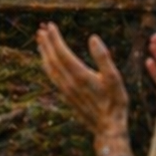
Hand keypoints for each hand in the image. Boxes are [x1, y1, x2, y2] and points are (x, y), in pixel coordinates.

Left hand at [36, 22, 131, 155]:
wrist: (108, 129)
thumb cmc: (115, 103)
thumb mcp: (115, 79)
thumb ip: (103, 57)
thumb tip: (92, 37)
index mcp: (80, 75)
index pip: (62, 53)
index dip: (55, 39)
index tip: (50, 26)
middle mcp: (69, 83)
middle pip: (52, 59)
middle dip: (46, 43)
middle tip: (41, 29)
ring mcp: (66, 91)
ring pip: (50, 68)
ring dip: (44, 53)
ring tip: (40, 41)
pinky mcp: (66, 96)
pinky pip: (52, 77)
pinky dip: (47, 65)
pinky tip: (47, 61)